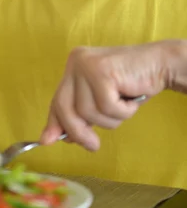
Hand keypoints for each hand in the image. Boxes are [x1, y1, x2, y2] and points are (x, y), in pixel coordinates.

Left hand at [40, 41, 177, 150]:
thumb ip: (78, 115)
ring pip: (87, 111)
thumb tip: (49, 138)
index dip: (54, 123)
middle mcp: (75, 61)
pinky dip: (123, 111)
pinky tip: (131, 98)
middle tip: (94, 146)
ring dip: (110, 118)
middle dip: (78, 131)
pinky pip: (107, 107)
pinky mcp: (101, 70)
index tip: (47, 141)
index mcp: (73, 66)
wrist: (159, 65)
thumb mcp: (99, 101)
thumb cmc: (131, 85)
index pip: (57, 100)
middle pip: (64, 107)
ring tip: (124, 104)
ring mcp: (87, 64)